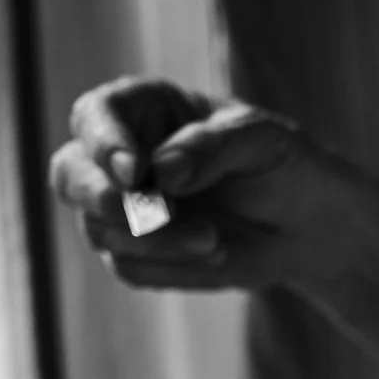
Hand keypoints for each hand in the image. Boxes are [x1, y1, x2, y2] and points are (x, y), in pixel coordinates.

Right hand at [49, 76, 328, 291]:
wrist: (307, 226)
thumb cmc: (282, 165)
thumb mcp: (260, 141)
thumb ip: (210, 147)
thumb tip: (161, 173)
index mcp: (143, 109)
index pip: (94, 117)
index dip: (104, 143)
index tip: (136, 170)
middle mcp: (120, 157)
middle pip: (71, 176)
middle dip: (108, 200)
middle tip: (156, 212)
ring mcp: (123, 209)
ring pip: (99, 230)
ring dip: (155, 240)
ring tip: (215, 238)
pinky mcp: (138, 255)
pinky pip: (129, 268)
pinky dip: (171, 267)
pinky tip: (215, 255)